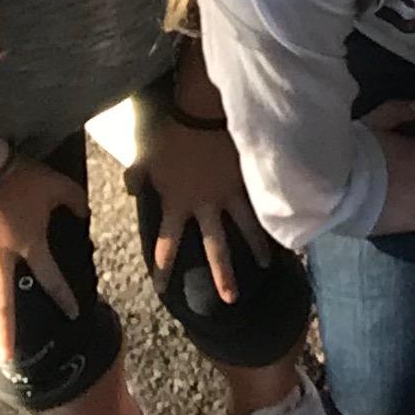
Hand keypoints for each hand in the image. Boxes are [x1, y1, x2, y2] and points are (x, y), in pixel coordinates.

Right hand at [0, 153, 89, 362]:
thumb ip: (75, 201)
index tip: (74, 313)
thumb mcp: (58, 185)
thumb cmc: (21, 175)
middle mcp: (0, 257)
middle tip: (7, 357)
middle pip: (3, 304)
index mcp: (29, 245)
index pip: (51, 278)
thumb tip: (86, 213)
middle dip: (5, 333)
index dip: (63, 296)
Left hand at [130, 100, 260, 305]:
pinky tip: (284, 225)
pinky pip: (259, 202)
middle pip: (214, 248)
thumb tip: (130, 190)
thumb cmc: (171, 136)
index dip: (163, 268)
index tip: (161, 289)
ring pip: (246, 228)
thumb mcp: (145, 157)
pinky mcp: (248, 179)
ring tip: (267, 265)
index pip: (167, 245)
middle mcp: (204, 208)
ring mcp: (229, 195)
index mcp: (176, 206)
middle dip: (223, 275)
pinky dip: (269, 215)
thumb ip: (137, 178)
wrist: (204, 114)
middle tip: (230, 300)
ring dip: (257, 248)